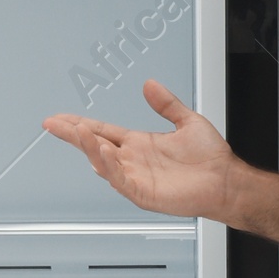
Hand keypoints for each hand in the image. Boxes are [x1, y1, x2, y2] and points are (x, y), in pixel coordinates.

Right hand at [43, 78, 245, 221]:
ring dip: (87, 146)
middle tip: (53, 123)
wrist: (226, 181)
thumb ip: (166, 104)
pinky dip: (108, 165)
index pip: (102, 131)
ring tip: (76, 131)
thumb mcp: (187, 121)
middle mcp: (133, 160)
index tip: (61, 118)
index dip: (81, 124)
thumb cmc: (211, 159)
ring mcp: (136, 177)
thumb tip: (150, 84)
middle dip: (73, 134)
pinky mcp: (143, 193)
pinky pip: (119, 178)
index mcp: (140, 144)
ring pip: (102, 162)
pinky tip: (101, 150)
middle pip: (94, 145)